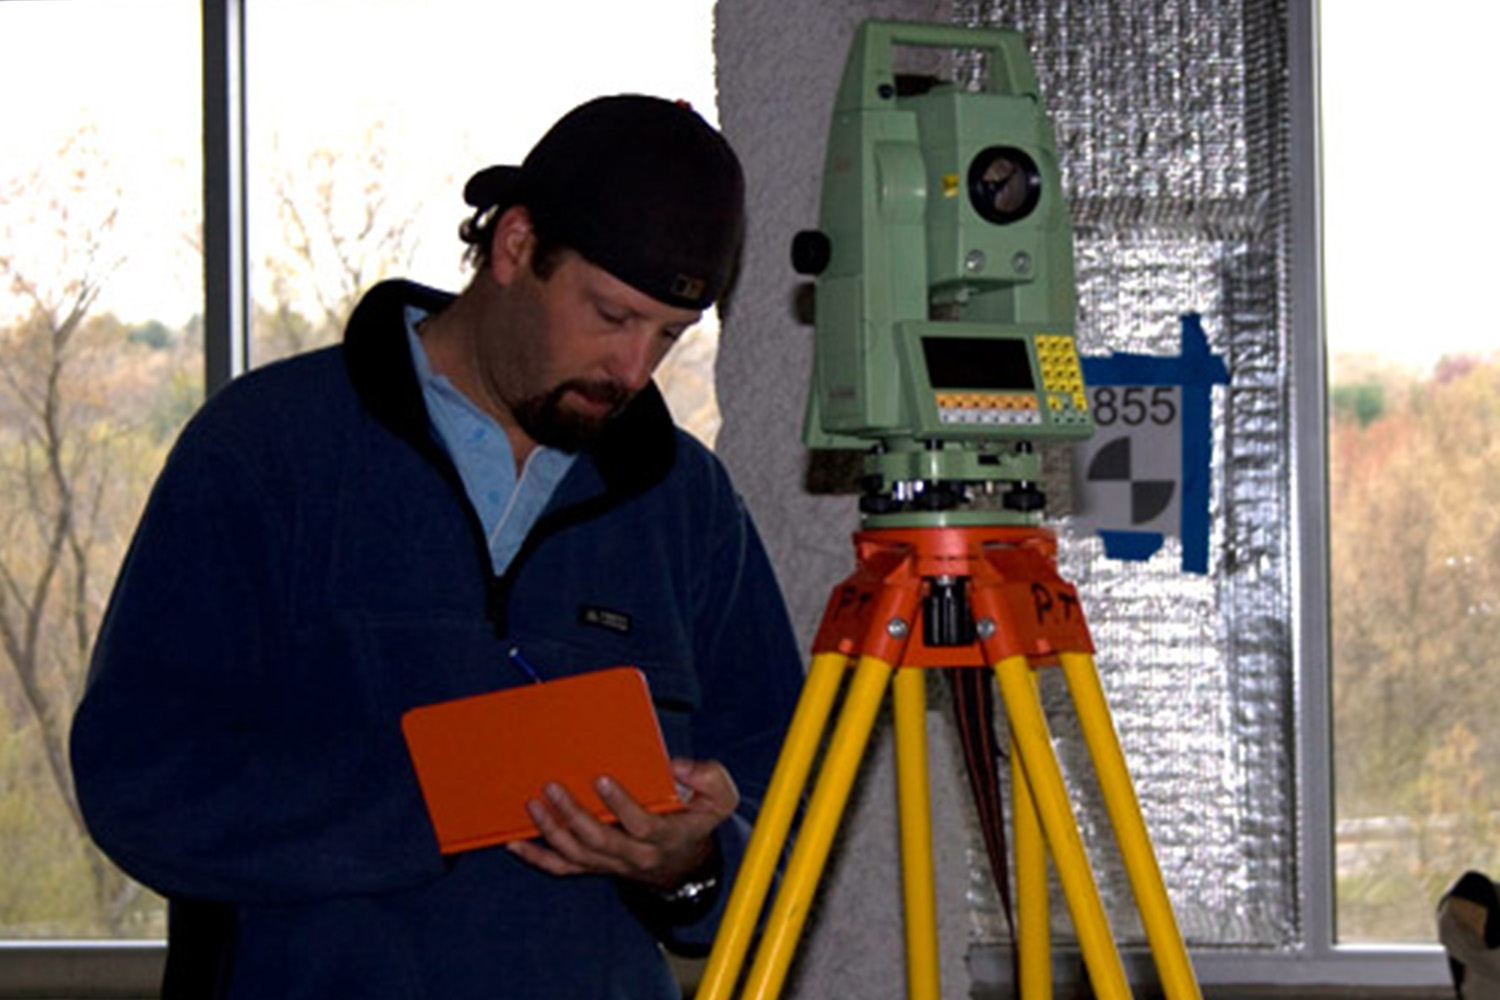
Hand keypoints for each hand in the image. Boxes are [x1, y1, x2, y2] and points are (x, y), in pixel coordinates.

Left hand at [506, 758, 737, 889]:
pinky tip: (514, 841)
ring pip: (577, 855)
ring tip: (533, 803)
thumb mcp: (719, 797)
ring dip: (552, 831)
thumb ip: (708, 777)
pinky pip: (562, 867)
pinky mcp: (594, 865)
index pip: (641, 824)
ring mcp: (611, 863)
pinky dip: (536, 857)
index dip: (621, 805)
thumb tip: (677, 766)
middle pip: (600, 841)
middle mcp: (635, 855)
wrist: (683, 861)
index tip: (602, 779)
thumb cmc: (696, 818)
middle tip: (553, 786)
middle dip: (574, 815)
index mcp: (664, 836)